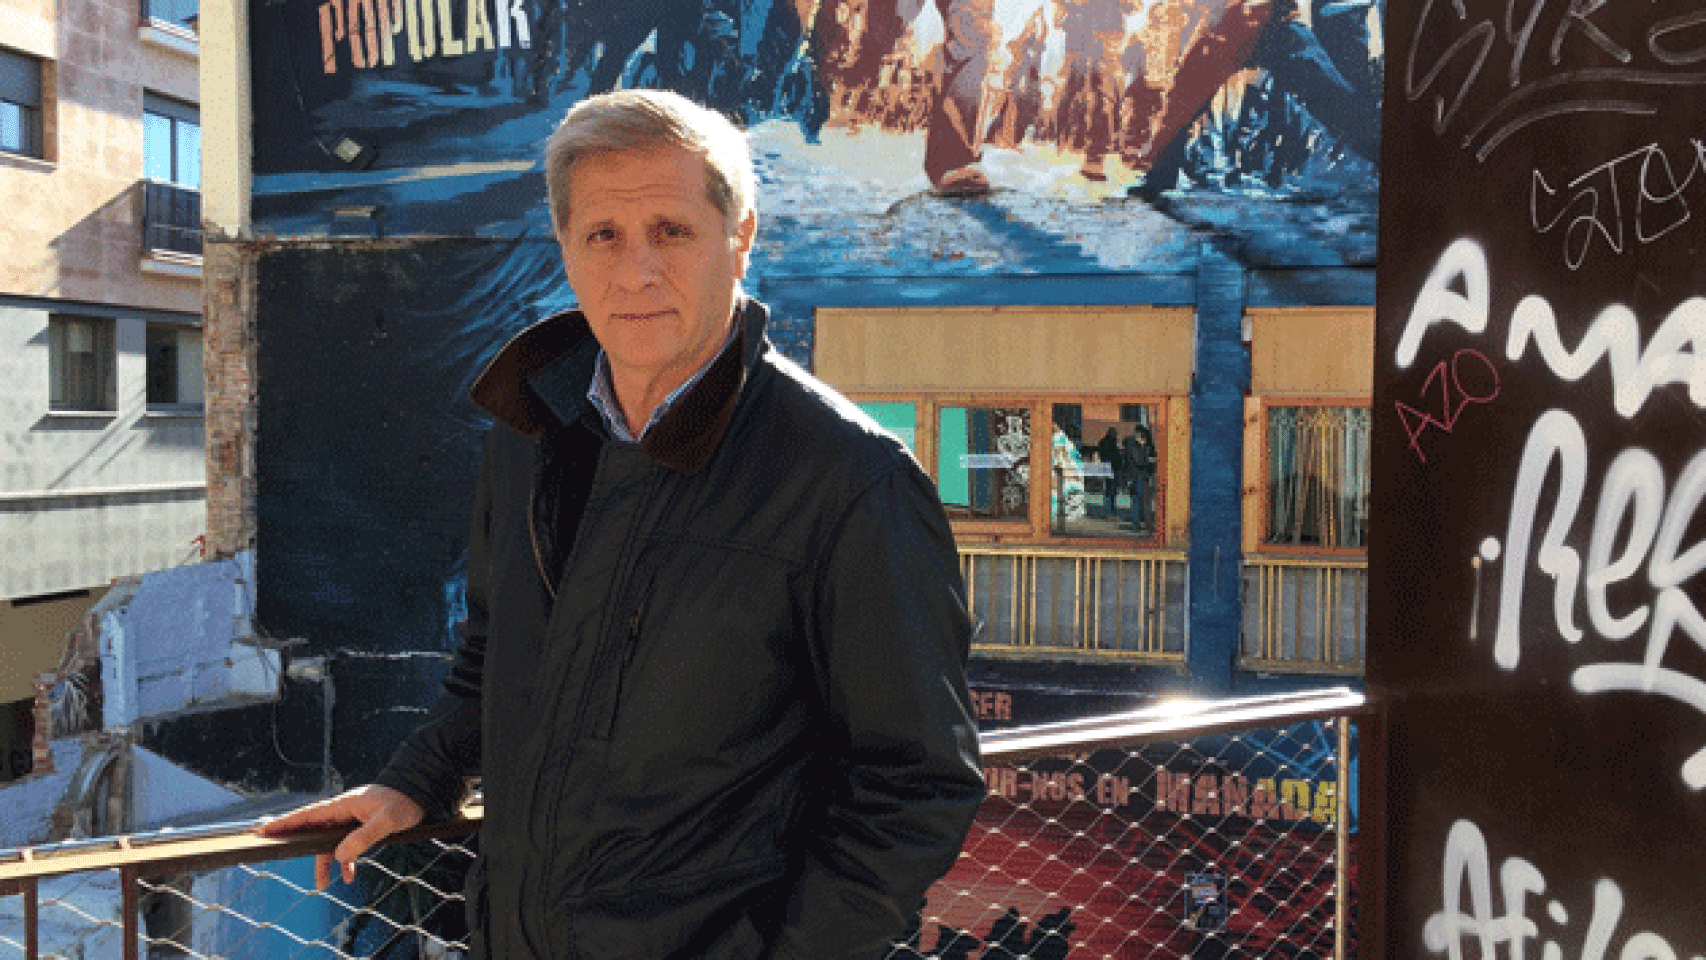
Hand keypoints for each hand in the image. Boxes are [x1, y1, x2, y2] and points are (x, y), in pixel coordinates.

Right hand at [257, 784, 423, 888]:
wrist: (419, 795)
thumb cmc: (402, 802)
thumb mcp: (386, 820)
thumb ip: (363, 837)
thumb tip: (339, 855)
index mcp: (342, 805)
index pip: (307, 815)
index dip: (285, 823)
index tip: (263, 830)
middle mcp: (342, 812)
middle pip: (311, 829)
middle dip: (294, 841)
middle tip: (271, 849)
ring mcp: (350, 821)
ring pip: (329, 843)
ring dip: (325, 863)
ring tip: (321, 885)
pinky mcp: (360, 828)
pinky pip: (346, 847)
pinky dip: (346, 862)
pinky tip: (350, 877)